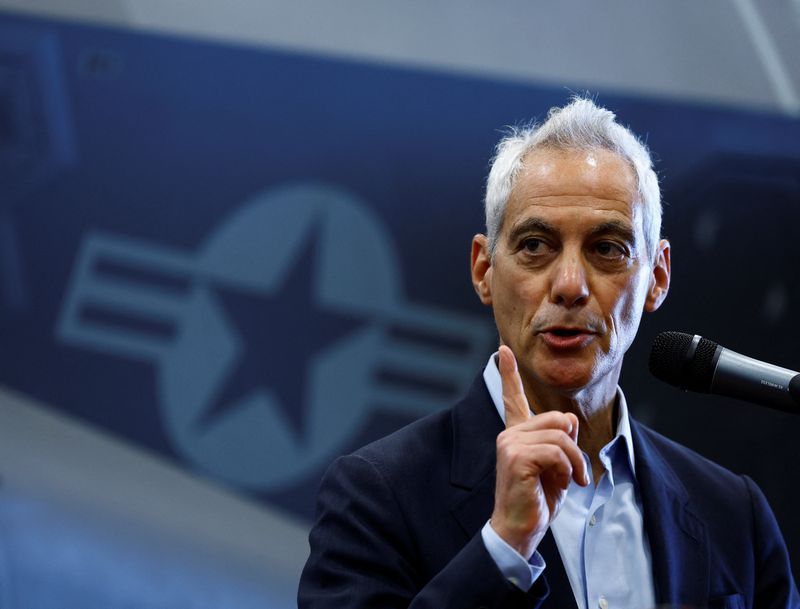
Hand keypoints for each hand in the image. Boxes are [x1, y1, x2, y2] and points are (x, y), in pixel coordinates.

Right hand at [490, 345, 588, 556]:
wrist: (520, 528)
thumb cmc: (538, 500)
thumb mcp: (557, 466)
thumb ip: (562, 441)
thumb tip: (568, 421)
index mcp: (517, 434)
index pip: (512, 398)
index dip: (509, 373)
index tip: (502, 350)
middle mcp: (510, 434)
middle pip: (558, 419)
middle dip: (575, 447)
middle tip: (576, 474)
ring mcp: (510, 443)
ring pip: (561, 436)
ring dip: (575, 462)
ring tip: (572, 481)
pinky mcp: (516, 457)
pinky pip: (557, 451)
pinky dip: (568, 469)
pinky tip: (563, 484)